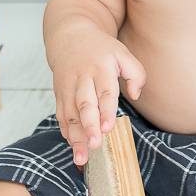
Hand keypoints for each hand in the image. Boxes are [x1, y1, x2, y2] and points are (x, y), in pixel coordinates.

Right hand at [50, 25, 145, 166]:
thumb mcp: (123, 53)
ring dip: (76, 137)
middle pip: (85, 105)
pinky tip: (73, 146)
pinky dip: (66, 131)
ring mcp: (68, 87)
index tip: (108, 128)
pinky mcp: (60, 94)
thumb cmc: (101, 49)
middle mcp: (82, 78)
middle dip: (89, 126)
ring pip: (71, 114)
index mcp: (100, 67)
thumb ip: (136, 73)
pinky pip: (61, 115)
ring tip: (82, 157)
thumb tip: (135, 96)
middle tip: (95, 144)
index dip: (106, 111)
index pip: (104, 92)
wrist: (70, 38)